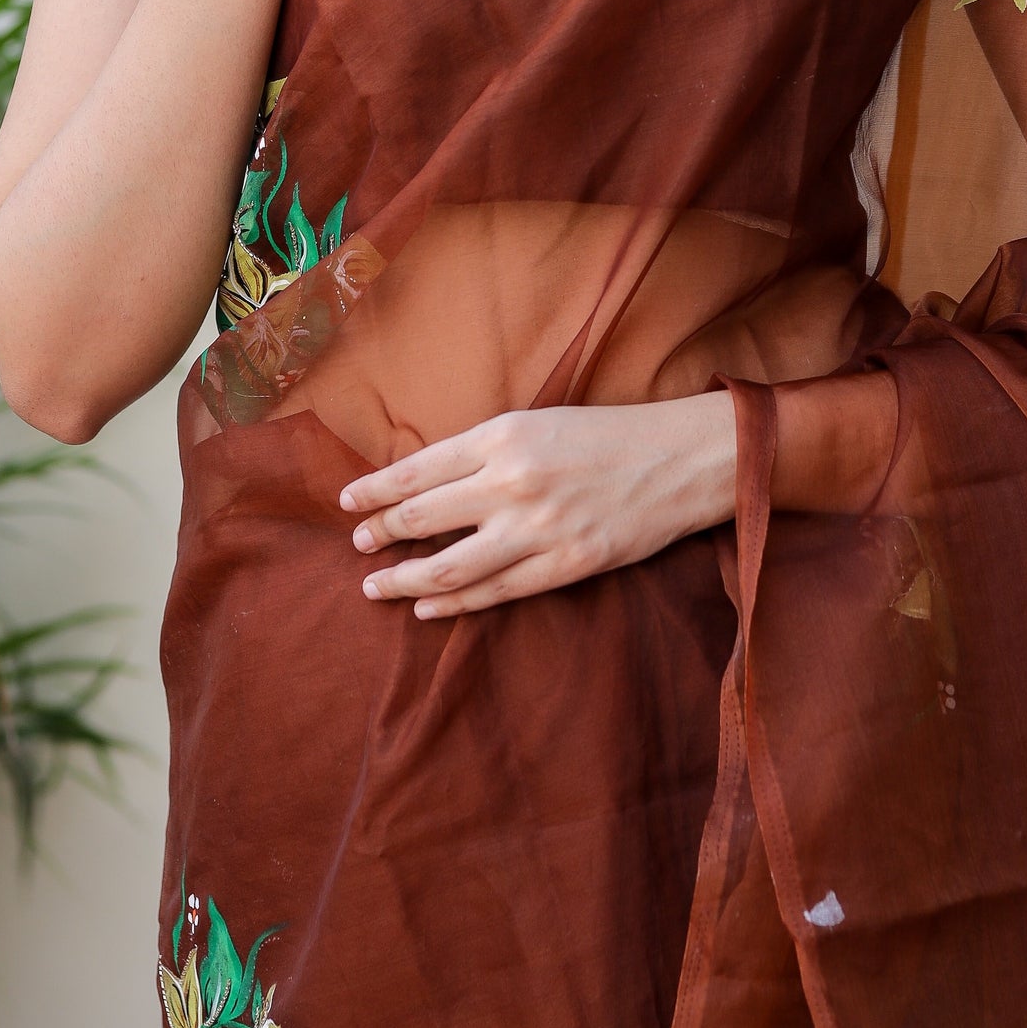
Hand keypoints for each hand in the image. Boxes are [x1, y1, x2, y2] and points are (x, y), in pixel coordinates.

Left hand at [340, 396, 739, 616]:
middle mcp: (513, 482)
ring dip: (403, 579)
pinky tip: (427, 606)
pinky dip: (453, 602)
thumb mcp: (536, 421)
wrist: (678, 459)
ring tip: (377, 586)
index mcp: (502, 436)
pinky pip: (494, 592)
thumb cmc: (604, 434)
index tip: (348, 505)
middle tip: (357, 545)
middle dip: (380, 534)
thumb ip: (482, 450)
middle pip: (422, 518)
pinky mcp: (565, 565)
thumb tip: (423, 480)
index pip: (417, 470)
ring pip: (448, 566)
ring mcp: (538, 529)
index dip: (375, 491)